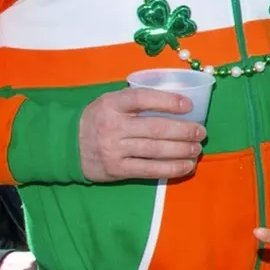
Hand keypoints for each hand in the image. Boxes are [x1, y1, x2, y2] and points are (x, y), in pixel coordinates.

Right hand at [78, 88, 205, 181]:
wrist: (67, 145)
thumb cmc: (98, 119)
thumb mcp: (110, 102)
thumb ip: (136, 100)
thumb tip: (176, 101)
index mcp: (112, 104)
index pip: (142, 98)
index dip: (168, 101)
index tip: (189, 106)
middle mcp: (113, 126)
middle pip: (155, 128)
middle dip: (184, 131)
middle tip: (201, 132)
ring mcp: (114, 150)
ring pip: (155, 151)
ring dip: (182, 150)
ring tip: (197, 149)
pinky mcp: (117, 169)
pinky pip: (149, 170)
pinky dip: (171, 169)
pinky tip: (186, 166)